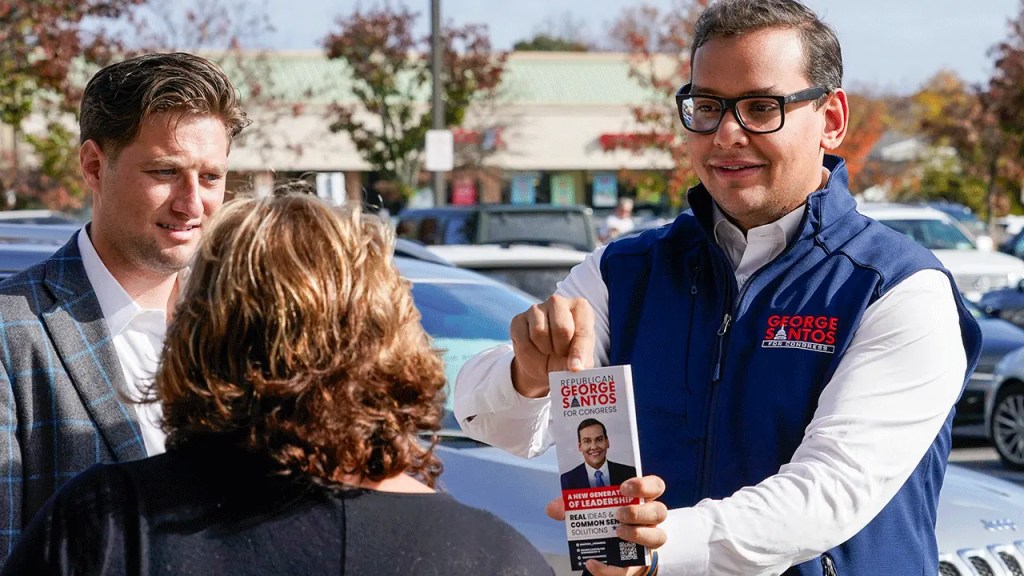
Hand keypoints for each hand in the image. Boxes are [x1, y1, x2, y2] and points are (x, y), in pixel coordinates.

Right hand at [510, 295, 594, 397]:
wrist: (546, 361)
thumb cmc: (569, 354)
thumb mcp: (580, 360)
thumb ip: (581, 361)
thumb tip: (574, 367)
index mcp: (580, 308)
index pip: (583, 330)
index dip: (579, 352)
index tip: (575, 368)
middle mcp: (558, 302)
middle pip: (561, 328)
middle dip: (561, 349)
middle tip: (561, 354)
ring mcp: (536, 308)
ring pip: (539, 332)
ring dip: (545, 350)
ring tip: (549, 351)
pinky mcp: (518, 319)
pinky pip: (523, 340)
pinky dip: (530, 355)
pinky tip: (536, 352)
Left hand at [546, 476, 668, 575]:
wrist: (612, 549)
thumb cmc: (605, 518)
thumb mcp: (588, 507)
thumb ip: (572, 504)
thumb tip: (553, 508)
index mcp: (641, 498)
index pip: (655, 485)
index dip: (644, 485)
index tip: (624, 488)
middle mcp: (650, 518)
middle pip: (659, 511)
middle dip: (638, 511)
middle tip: (618, 513)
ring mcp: (648, 539)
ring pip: (658, 537)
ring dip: (637, 534)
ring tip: (617, 533)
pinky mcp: (638, 563)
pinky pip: (631, 569)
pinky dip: (610, 568)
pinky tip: (593, 563)